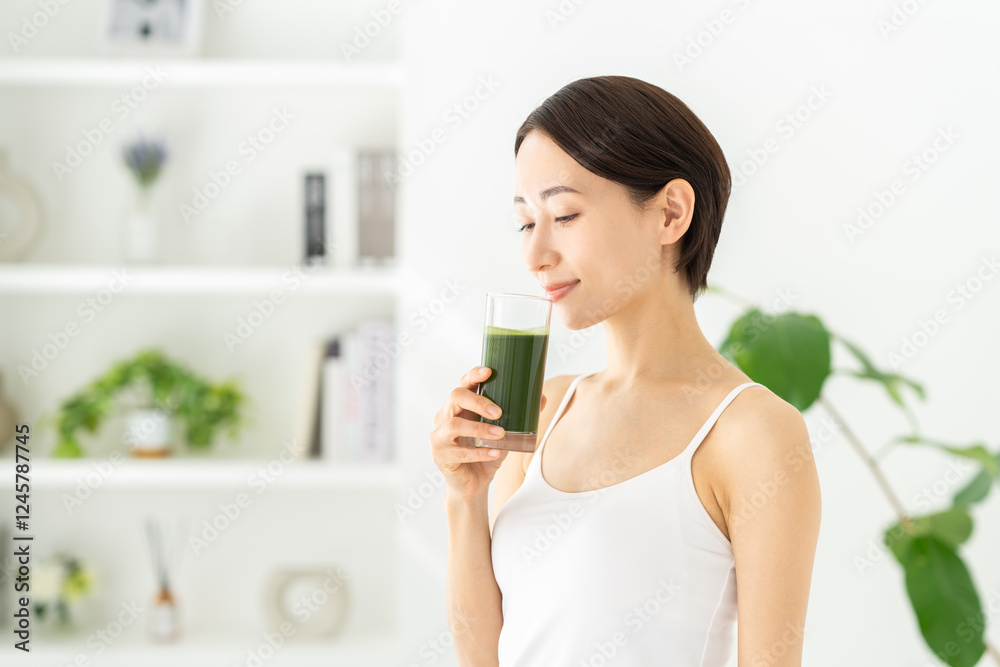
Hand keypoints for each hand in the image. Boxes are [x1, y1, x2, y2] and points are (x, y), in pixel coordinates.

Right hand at [430, 366, 545, 501]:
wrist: (472, 485)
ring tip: (500, 434)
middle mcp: (445, 417)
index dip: (473, 376)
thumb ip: (519, 417)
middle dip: (478, 401)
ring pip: (454, 425)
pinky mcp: (440, 456)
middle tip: (499, 412)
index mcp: (459, 407)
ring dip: (479, 429)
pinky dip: (479, 452)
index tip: (488, 372)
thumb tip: (542, 398)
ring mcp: (439, 437)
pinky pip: (459, 452)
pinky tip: (495, 453)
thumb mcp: (504, 434)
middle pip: (455, 397)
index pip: (463, 384)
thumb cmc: (485, 454)